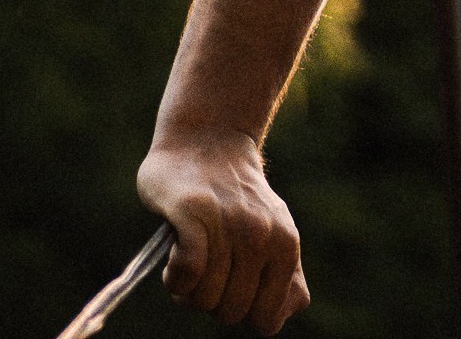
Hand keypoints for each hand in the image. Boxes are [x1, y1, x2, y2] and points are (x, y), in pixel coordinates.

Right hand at [136, 126, 309, 331]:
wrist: (208, 140)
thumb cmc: (235, 198)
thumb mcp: (274, 233)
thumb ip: (283, 278)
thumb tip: (277, 318)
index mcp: (286, 246)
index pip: (265, 321)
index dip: (241, 313)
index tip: (229, 287)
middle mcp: (263, 236)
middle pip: (231, 314)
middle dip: (211, 302)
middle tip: (205, 269)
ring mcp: (230, 224)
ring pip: (205, 298)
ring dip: (187, 289)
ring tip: (189, 255)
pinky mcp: (194, 213)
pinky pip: (186, 274)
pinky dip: (174, 276)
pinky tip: (176, 252)